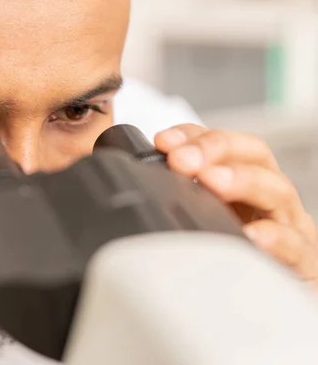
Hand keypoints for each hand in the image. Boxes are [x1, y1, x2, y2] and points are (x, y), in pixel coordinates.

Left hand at [155, 124, 317, 288]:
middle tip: (181, 160)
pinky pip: (294, 246)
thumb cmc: (232, 254)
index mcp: (244, 181)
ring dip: (241, 180)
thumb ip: (176, 198)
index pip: (223, 143)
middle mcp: (268, 196)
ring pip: (276, 190)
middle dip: (214, 150)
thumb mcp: (201, 219)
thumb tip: (133, 180)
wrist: (269, 299)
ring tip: (210, 181)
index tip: (163, 141)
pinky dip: (274, 238)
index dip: (194, 135)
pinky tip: (250, 236)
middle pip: (253, 154)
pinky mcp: (303, 262)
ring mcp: (289, 225)